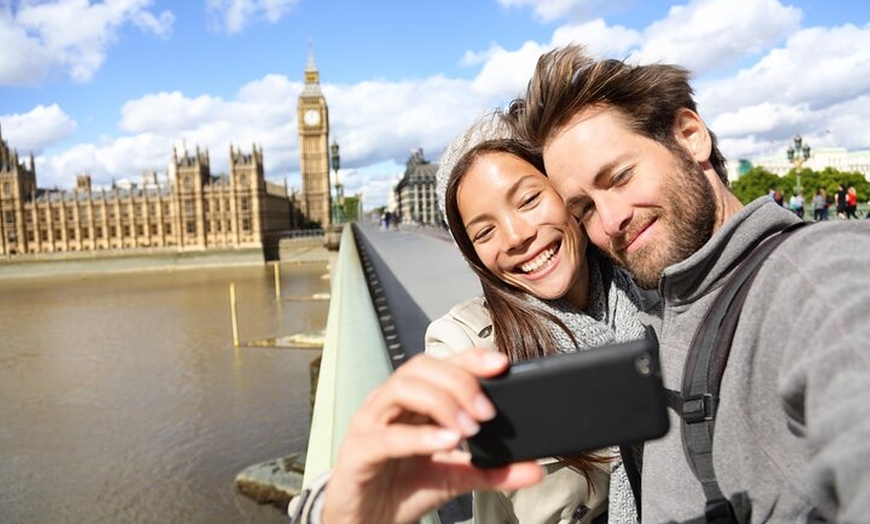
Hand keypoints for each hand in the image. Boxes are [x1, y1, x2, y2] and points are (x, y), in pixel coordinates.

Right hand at [322, 349, 543, 523]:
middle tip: (488, 412)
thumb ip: (492, 471)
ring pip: (401, 389)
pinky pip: (386, 436)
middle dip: (459, 382)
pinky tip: (447, 442)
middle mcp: (389, 404)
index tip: (502, 365)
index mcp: (412, 401)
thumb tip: (535, 469)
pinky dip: (420, 436)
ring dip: (441, 402)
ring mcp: (369, 424)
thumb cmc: (403, 490)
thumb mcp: (455, 478)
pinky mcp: (358, 453)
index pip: (441, 365)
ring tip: (469, 427)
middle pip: (421, 368)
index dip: (470, 358)